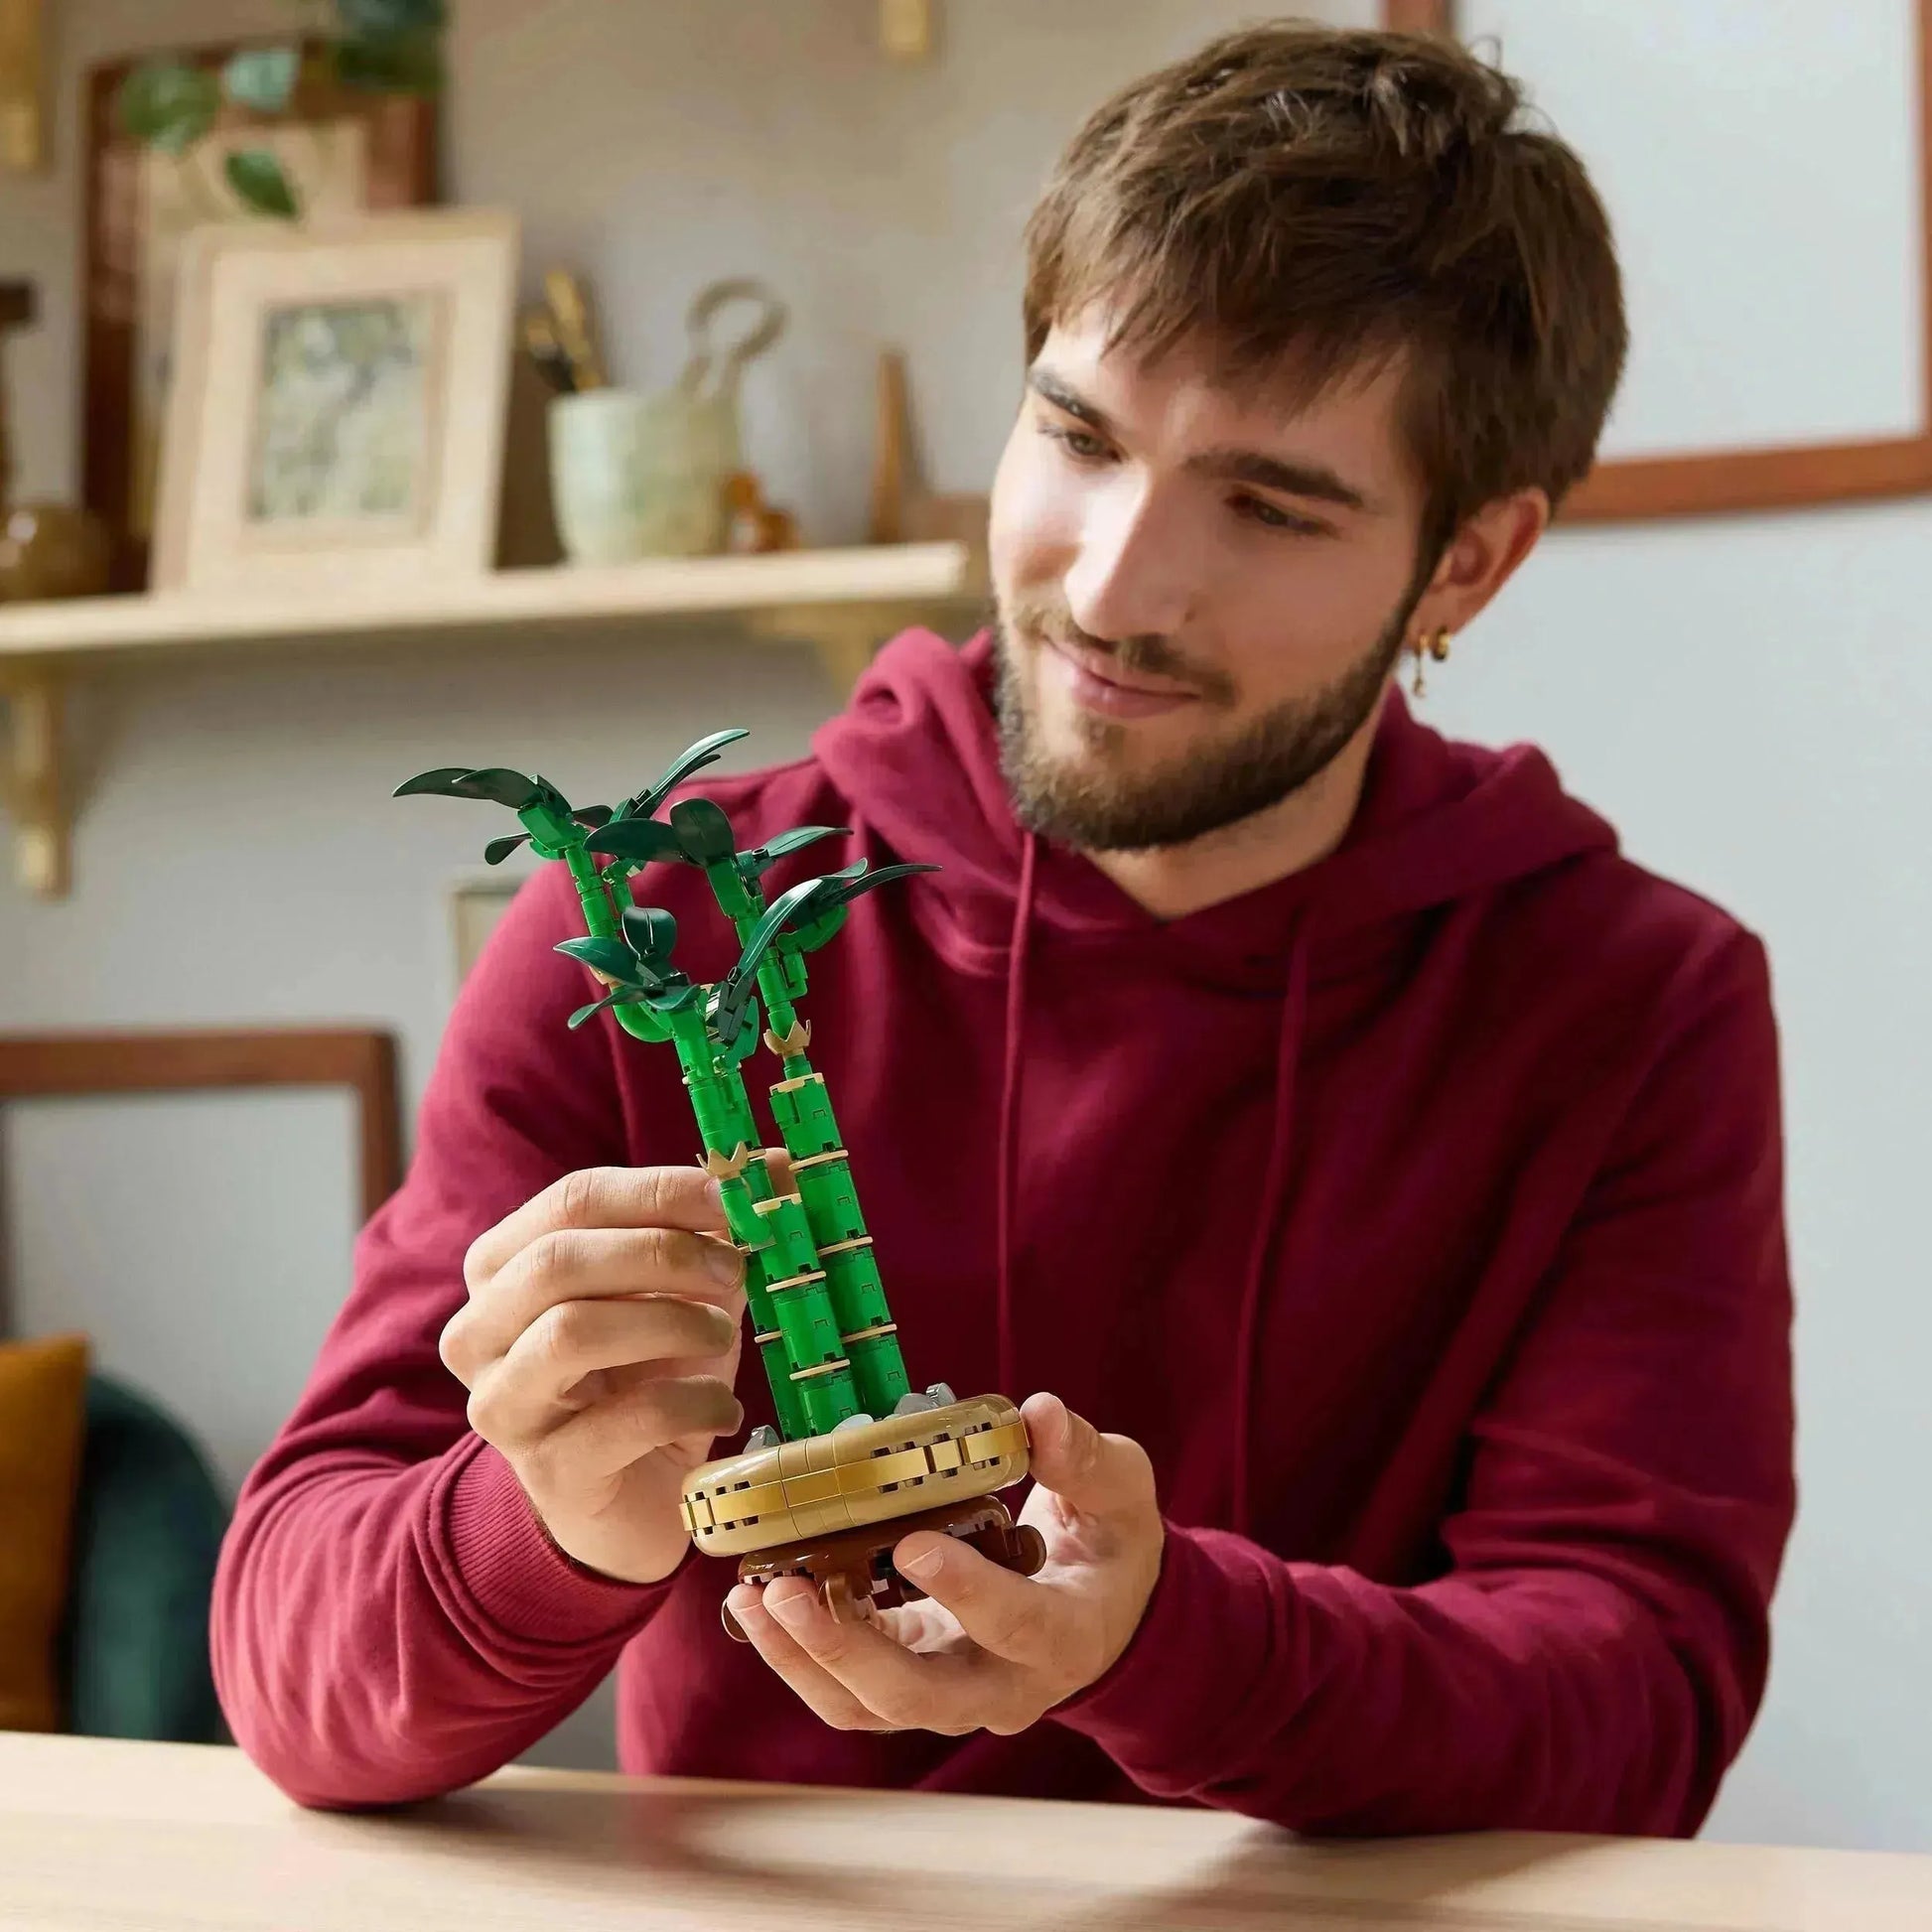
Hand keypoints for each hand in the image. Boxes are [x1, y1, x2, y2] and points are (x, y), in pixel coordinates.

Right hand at [440, 1162, 755, 1584]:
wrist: (633, 1496)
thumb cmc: (652, 1375)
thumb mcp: (687, 1291)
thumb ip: (720, 1230)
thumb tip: (782, 1166)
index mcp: (504, 1266)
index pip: (573, 1200)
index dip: (662, 1190)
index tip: (739, 1197)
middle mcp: (481, 1331)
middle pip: (559, 1261)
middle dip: (664, 1254)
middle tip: (736, 1270)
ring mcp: (504, 1404)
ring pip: (571, 1332)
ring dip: (672, 1323)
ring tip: (725, 1337)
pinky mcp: (549, 1472)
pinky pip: (623, 1419)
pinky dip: (692, 1403)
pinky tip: (723, 1411)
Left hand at [727, 1393, 1163, 1734]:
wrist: (1104, 1610)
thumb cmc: (1110, 1540)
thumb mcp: (1120, 1491)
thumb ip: (1085, 1458)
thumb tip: (1039, 1414)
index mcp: (1068, 1635)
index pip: (1018, 1626)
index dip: (966, 1592)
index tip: (913, 1546)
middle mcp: (1006, 1686)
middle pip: (920, 1696)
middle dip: (848, 1648)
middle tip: (789, 1588)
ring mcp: (953, 1697)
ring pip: (869, 1707)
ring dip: (804, 1658)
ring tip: (755, 1596)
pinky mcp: (910, 1687)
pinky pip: (848, 1694)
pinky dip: (798, 1657)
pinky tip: (759, 1602)